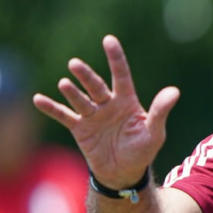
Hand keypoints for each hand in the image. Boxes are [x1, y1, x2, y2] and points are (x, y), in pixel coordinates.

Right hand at [33, 35, 178, 188]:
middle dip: (86, 75)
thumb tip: (174, 91)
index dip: (116, 58)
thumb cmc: (142, 150)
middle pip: (96, 85)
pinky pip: (64, 116)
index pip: (121, 75)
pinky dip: (51, 108)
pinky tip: (38, 99)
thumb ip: (160, 111)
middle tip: (75, 64)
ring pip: (80, 99)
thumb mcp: (154, 132)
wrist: (124, 172)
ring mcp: (93, 115)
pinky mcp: (80, 129)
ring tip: (65, 83)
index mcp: (127, 101)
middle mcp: (108, 104)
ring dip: (72, 91)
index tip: (109, 40)